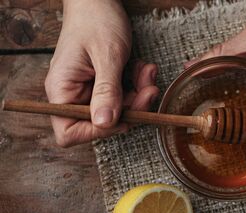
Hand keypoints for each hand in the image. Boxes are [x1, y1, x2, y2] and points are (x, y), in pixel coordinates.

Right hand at [45, 0, 158, 146]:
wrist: (100, 0)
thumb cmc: (97, 20)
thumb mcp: (107, 55)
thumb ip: (107, 91)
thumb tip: (104, 123)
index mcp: (62, 89)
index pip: (69, 132)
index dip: (96, 132)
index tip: (122, 118)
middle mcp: (73, 94)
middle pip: (101, 123)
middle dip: (129, 108)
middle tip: (148, 91)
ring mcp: (90, 90)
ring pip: (118, 110)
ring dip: (138, 95)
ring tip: (147, 73)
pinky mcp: (104, 84)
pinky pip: (124, 96)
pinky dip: (137, 85)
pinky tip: (143, 68)